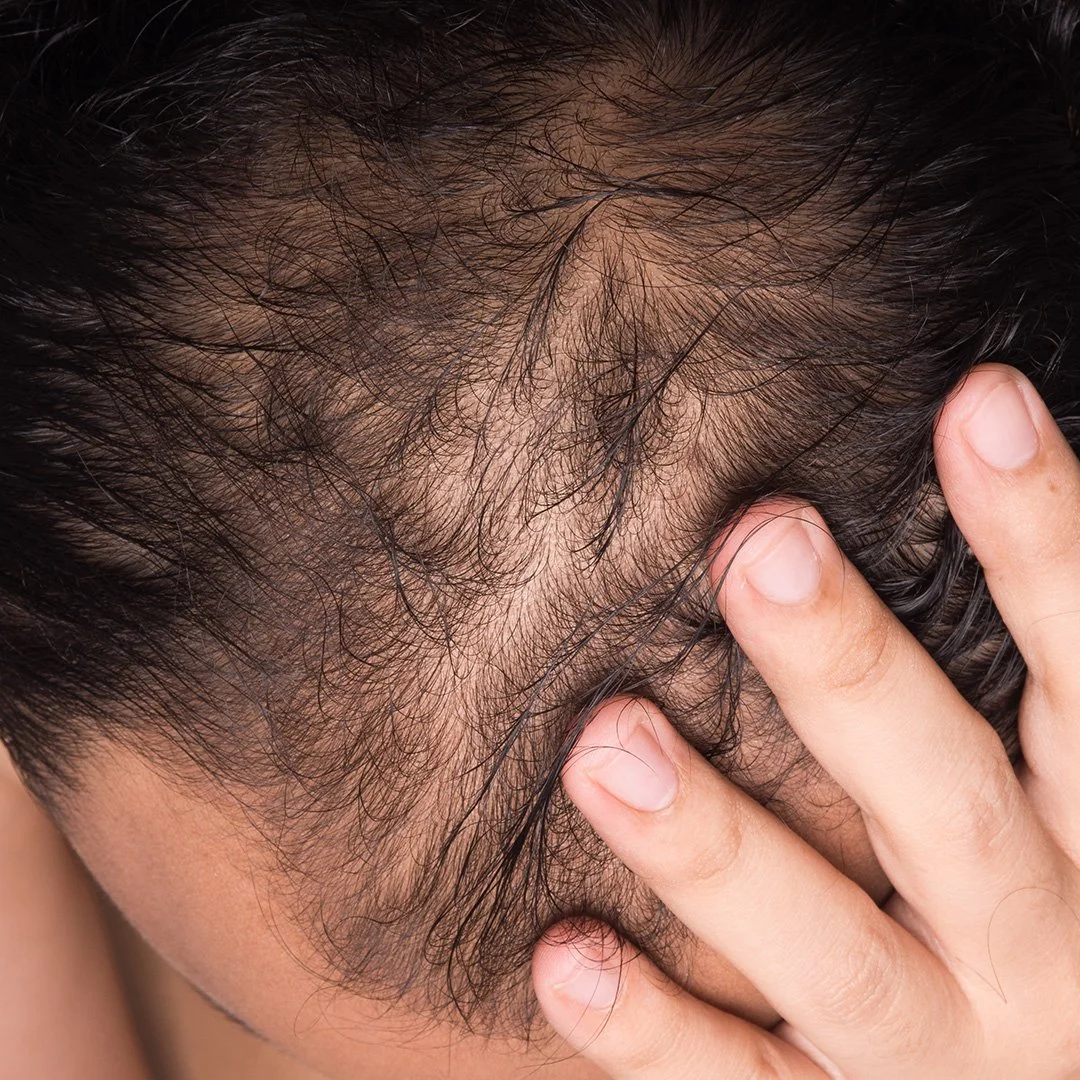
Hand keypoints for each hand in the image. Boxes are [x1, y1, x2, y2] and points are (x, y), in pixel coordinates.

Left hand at [531, 363, 1079, 1077]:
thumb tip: (980, 448)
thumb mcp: (1067, 800)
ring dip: (716, 848)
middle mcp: (1043, 952)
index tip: (977, 401)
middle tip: (754, 543)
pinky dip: (652, 1030)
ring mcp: (941, 1055)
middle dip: (851, 673)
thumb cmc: (1047, 908)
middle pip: (946, 803)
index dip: (1046, 537)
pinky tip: (560, 953)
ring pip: (833, 955)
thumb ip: (1021, 690)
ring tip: (606, 743)